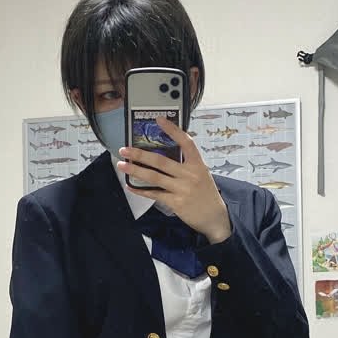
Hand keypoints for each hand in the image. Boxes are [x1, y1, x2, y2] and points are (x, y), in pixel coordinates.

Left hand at [117, 116, 231, 242]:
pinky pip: (154, 194)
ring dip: (136, 171)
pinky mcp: (176, 202)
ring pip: (154, 177)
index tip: (159, 120)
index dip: (172, 130)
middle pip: (161, 161)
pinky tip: (131, 186)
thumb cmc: (206, 195)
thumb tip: (163, 158)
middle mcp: (190, 175)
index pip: (186, 142)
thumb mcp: (202, 174)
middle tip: (125, 149)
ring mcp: (182, 189)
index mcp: (198, 164)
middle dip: (140, 154)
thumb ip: (186, 165)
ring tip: (122, 165)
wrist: (215, 217)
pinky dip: (141, 190)